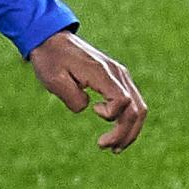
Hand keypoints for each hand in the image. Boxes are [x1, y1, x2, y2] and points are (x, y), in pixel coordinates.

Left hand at [27, 29, 146, 151]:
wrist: (51, 39)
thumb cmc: (50, 59)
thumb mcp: (53, 80)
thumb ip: (72, 97)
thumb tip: (89, 108)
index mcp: (102, 73)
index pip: (122, 100)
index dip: (112, 114)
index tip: (94, 111)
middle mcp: (117, 73)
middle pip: (136, 108)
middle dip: (125, 133)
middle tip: (108, 149)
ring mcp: (119, 75)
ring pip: (138, 107)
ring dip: (130, 130)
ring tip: (115, 149)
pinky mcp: (116, 78)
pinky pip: (132, 102)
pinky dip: (128, 120)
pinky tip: (117, 133)